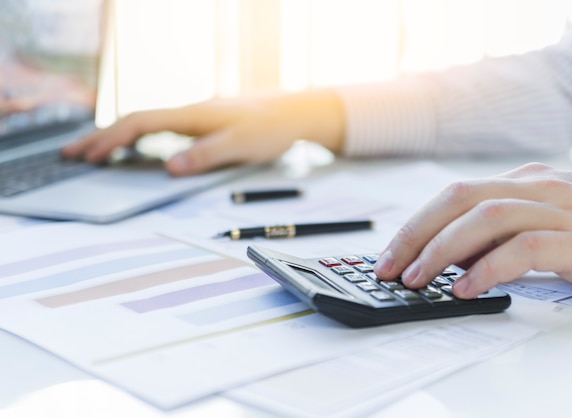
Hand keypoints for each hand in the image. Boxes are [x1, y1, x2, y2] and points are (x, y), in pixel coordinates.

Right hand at [62, 89, 343, 175]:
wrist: (294, 113)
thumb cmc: (270, 128)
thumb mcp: (239, 146)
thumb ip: (204, 156)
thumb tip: (168, 168)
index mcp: (193, 115)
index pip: (140, 123)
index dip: (111, 139)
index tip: (87, 155)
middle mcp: (189, 112)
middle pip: (135, 121)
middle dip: (102, 136)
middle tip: (72, 152)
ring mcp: (195, 117)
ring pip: (146, 124)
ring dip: (118, 137)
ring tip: (93, 151)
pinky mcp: (204, 123)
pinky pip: (161, 128)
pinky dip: (139, 138)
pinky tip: (136, 149)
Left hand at [373, 162, 571, 299]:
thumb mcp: (548, 226)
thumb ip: (504, 233)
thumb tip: (452, 256)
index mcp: (527, 182)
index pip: (456, 194)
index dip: (418, 223)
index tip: (391, 252)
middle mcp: (539, 187)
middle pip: (460, 198)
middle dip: (416, 233)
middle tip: (389, 266)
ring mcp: (562, 209)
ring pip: (486, 217)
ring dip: (442, 250)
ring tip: (417, 279)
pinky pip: (524, 248)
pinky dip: (488, 268)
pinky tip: (466, 289)